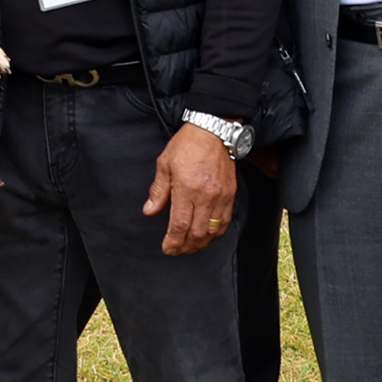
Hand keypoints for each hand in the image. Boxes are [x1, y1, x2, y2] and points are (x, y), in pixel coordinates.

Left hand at [145, 125, 239, 256]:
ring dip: (201, 243)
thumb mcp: (164, 164)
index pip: (180, 225)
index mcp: (187, 189)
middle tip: (177, 250)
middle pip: (197, 233)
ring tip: (190, 246)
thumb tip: (150, 211)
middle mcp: (206, 196)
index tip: (167, 248)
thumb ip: (158, 190)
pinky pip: (225, 221)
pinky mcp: (231, 194)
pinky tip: (207, 235)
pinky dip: (216, 232)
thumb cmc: (186, 145)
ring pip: (213, 230)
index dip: (173, 241)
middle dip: (186, 247)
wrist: (213, 131)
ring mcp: (221, 197)